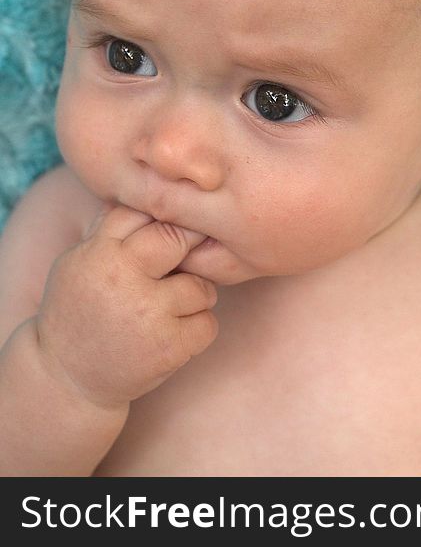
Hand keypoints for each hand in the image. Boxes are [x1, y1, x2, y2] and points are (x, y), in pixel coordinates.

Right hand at [34, 203, 218, 408]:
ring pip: (203, 286)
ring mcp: (150, 315)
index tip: (182, 223)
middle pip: (180, 239)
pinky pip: (208, 323)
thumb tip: (154, 188)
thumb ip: (113, 228)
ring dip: (195, 296)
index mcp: (100, 254)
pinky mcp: (170, 347)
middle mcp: (125, 281)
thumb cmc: (81, 308)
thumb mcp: (81, 261)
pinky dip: (198, 328)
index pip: (147, 214)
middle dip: (191, 244)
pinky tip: (173, 333)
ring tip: (168, 308)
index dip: (169, 217)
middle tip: (192, 255)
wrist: (68, 377)